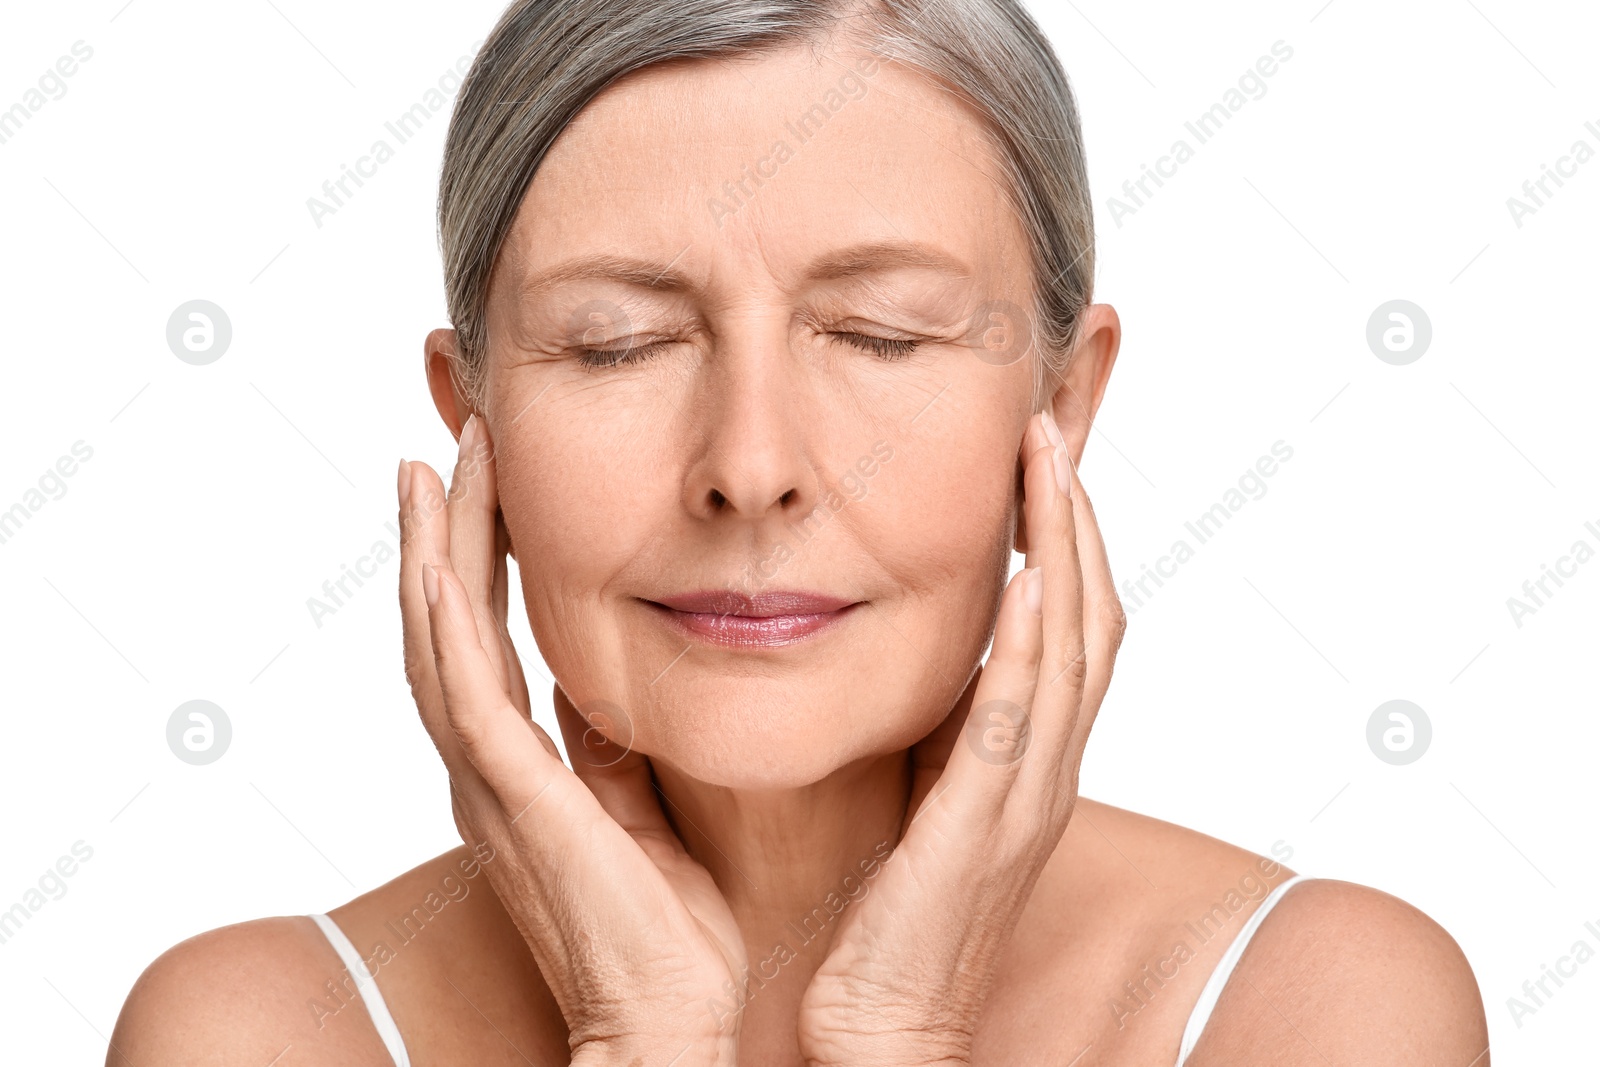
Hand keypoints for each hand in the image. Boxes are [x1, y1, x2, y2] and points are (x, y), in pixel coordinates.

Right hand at [398, 414, 747, 1065]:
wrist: (669, 1025)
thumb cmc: (666, 937)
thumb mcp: (638, 814)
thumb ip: (608, 751)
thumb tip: (597, 688)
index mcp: (518, 773)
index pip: (481, 643)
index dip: (473, 563)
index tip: (482, 488)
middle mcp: (485, 770)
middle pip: (441, 626)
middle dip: (440, 534)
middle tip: (443, 447)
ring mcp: (487, 783)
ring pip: (437, 642)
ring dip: (432, 552)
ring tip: (434, 467)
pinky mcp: (510, 797)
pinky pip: (464, 691)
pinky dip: (443, 620)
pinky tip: (437, 558)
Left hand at [795, 410, 1124, 1066]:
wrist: (886, 1021)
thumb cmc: (893, 912)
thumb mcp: (924, 790)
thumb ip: (939, 721)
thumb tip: (920, 647)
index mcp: (1033, 753)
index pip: (1070, 622)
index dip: (1068, 536)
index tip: (1040, 454)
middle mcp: (1048, 764)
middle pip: (1091, 614)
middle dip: (1078, 515)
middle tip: (1052, 425)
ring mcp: (1028, 793)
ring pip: (1071, 648)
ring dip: (1064, 548)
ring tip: (1047, 462)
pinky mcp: (987, 824)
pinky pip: (1021, 719)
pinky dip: (1030, 644)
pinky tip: (1024, 579)